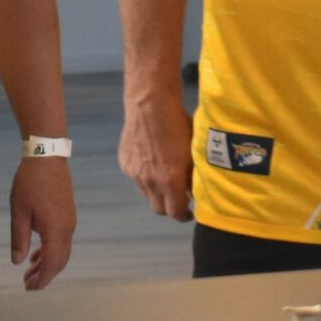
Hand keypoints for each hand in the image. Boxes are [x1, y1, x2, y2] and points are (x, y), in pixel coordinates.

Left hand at [8, 154, 75, 289]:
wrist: (47, 156)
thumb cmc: (30, 182)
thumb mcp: (19, 211)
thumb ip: (19, 239)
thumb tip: (18, 262)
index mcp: (56, 230)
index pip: (52, 264)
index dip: (42, 280)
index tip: (30, 290)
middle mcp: (67, 229)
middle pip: (59, 261)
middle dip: (44, 275)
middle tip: (27, 285)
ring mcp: (69, 221)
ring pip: (61, 251)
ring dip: (47, 263)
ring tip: (29, 272)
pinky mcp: (67, 214)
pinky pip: (62, 240)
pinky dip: (50, 250)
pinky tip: (37, 252)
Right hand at [119, 91, 194, 221]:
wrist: (151, 104)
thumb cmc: (178, 124)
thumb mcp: (193, 152)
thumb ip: (192, 176)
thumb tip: (195, 191)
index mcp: (170, 180)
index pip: (176, 213)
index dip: (184, 216)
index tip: (190, 212)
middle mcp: (150, 181)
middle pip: (159, 210)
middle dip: (170, 207)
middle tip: (179, 198)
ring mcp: (135, 173)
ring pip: (147, 194)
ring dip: (157, 191)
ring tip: (165, 175)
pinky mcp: (125, 163)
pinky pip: (137, 178)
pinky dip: (145, 176)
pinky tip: (152, 159)